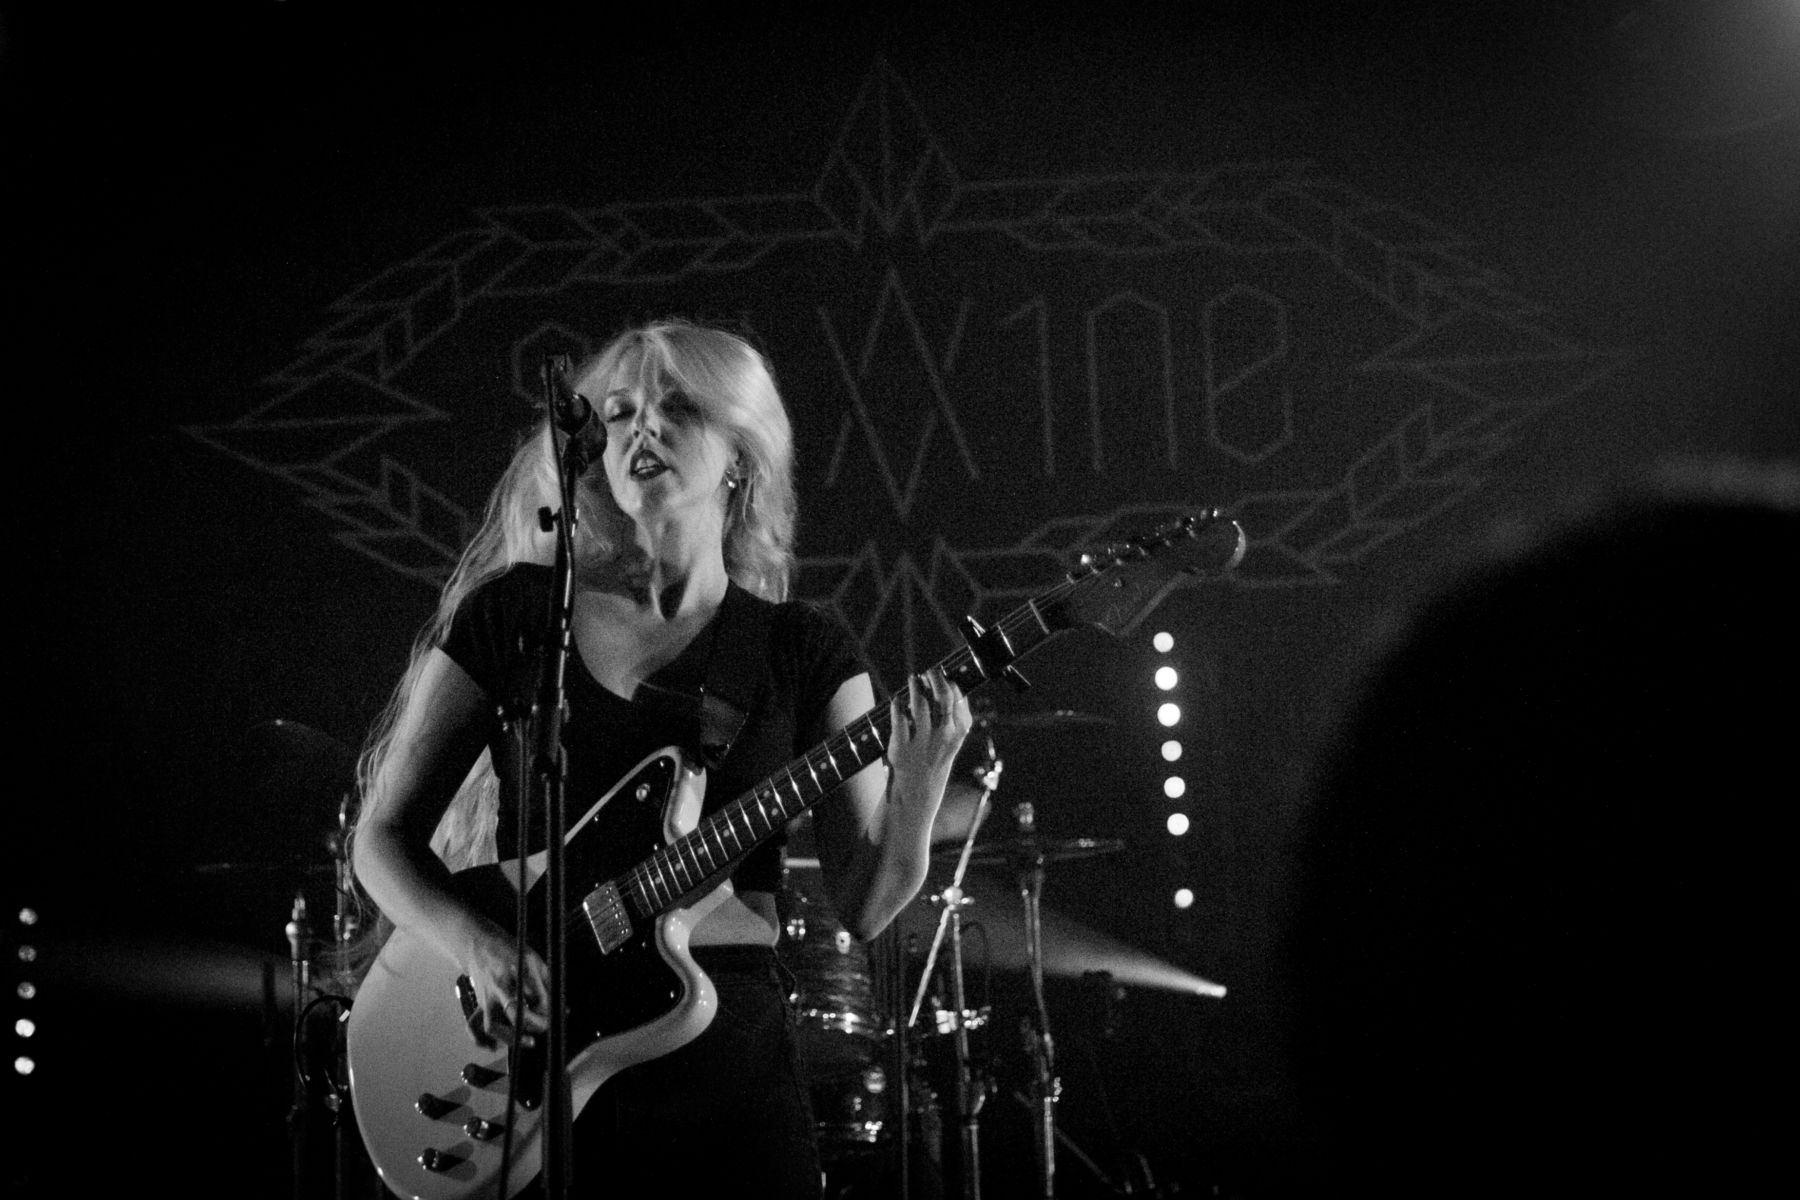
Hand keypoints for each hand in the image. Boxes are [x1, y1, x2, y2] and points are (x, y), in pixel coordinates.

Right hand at [458, 924, 549, 1050]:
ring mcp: (487, 996)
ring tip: (529, 1041)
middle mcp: (500, 984)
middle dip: (533, 1024)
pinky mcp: (479, 1004)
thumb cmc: (510, 951)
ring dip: (511, 1037)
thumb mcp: (534, 959)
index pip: (536, 995)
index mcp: (517, 968)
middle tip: (545, 1026)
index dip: (549, 1009)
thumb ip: (548, 984)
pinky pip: (474, 1027)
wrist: (478, 945)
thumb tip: (564, 1010)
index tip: (556, 1013)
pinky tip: (496, 1046)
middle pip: (514, 1010)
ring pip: (493, 1025)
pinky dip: (483, 1040)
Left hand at [886, 667, 973, 812]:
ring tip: (912, 680)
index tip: (943, 675)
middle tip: (928, 672)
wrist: (918, 792)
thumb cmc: (934, 759)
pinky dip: (897, 707)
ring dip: (915, 688)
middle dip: (935, 679)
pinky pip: (899, 721)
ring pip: (919, 705)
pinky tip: (896, 700)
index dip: (949, 683)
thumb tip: (948, 686)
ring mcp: (921, 743)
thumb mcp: (952, 741)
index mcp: (958, 733)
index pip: (957, 700)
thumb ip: (953, 717)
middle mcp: (942, 736)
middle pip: (942, 698)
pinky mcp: (901, 749)